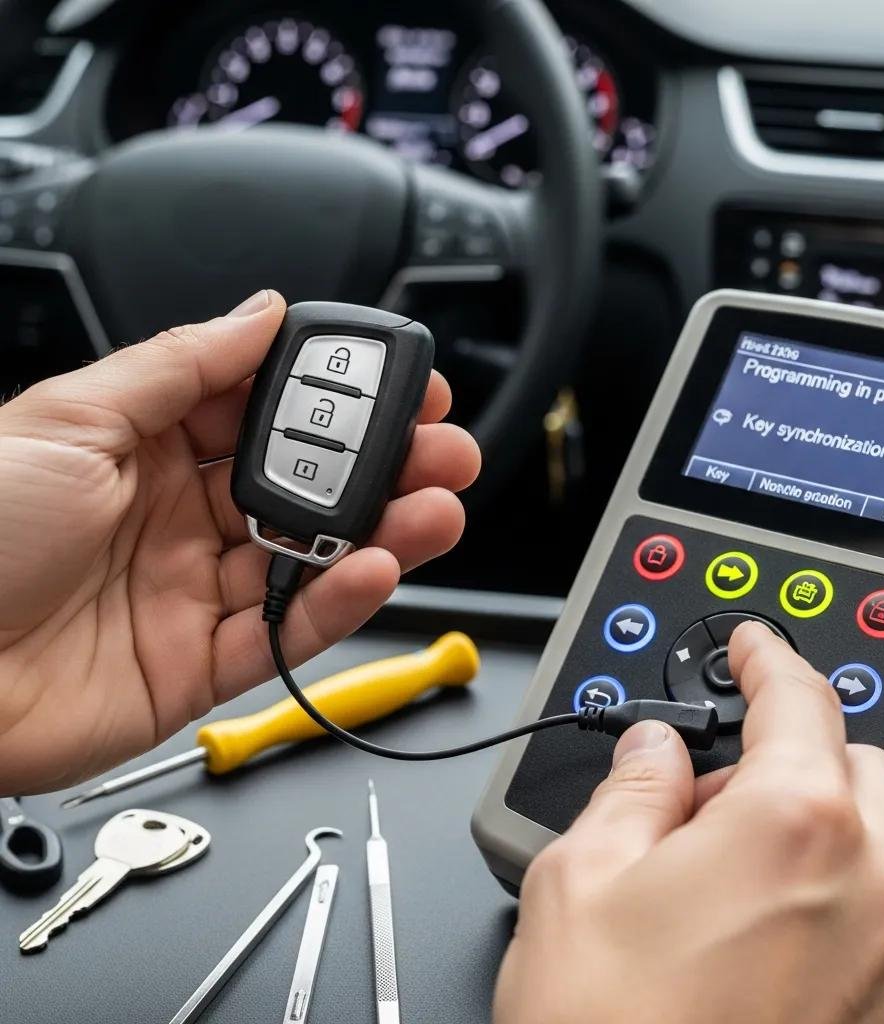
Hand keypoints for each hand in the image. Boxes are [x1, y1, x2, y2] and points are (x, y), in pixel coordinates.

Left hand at [0, 291, 479, 792]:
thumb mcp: (72, 417)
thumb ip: (181, 365)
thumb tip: (260, 314)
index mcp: (148, 448)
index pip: (267, 412)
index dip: (335, 398)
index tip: (395, 384)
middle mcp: (180, 516)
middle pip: (305, 486)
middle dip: (382, 466)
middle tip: (440, 449)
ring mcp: (195, 590)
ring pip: (311, 557)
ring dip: (382, 532)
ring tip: (436, 509)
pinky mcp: (201, 664)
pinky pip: (285, 632)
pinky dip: (337, 603)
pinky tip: (375, 567)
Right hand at [496, 622, 883, 1023]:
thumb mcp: (580, 875)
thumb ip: (632, 787)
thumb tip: (655, 753)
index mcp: (797, 824)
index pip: (798, 697)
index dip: (767, 657)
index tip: (754, 644)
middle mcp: (875, 885)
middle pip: (854, 761)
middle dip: (788, 750)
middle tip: (706, 784)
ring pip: (875, 836)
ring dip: (806, 821)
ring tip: (712, 865)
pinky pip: (878, 908)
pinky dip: (827, 885)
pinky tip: (747, 922)